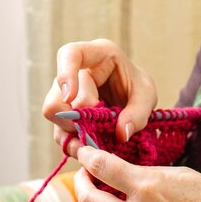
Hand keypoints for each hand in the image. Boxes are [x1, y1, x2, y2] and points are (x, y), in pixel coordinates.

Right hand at [43, 39, 156, 157]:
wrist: (132, 100)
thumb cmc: (137, 88)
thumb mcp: (147, 95)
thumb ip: (139, 113)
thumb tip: (122, 133)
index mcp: (97, 55)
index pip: (70, 53)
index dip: (65, 74)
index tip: (70, 96)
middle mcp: (75, 72)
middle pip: (58, 94)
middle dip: (79, 117)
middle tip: (100, 129)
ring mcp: (64, 93)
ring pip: (53, 114)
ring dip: (74, 131)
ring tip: (96, 140)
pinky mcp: (64, 114)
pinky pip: (59, 131)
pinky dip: (73, 143)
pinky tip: (89, 147)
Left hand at [75, 146, 200, 201]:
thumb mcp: (183, 175)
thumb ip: (149, 174)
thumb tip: (128, 174)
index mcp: (147, 187)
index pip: (102, 167)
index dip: (87, 156)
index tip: (84, 152)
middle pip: (87, 200)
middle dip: (80, 184)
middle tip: (85, 175)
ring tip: (118, 200)